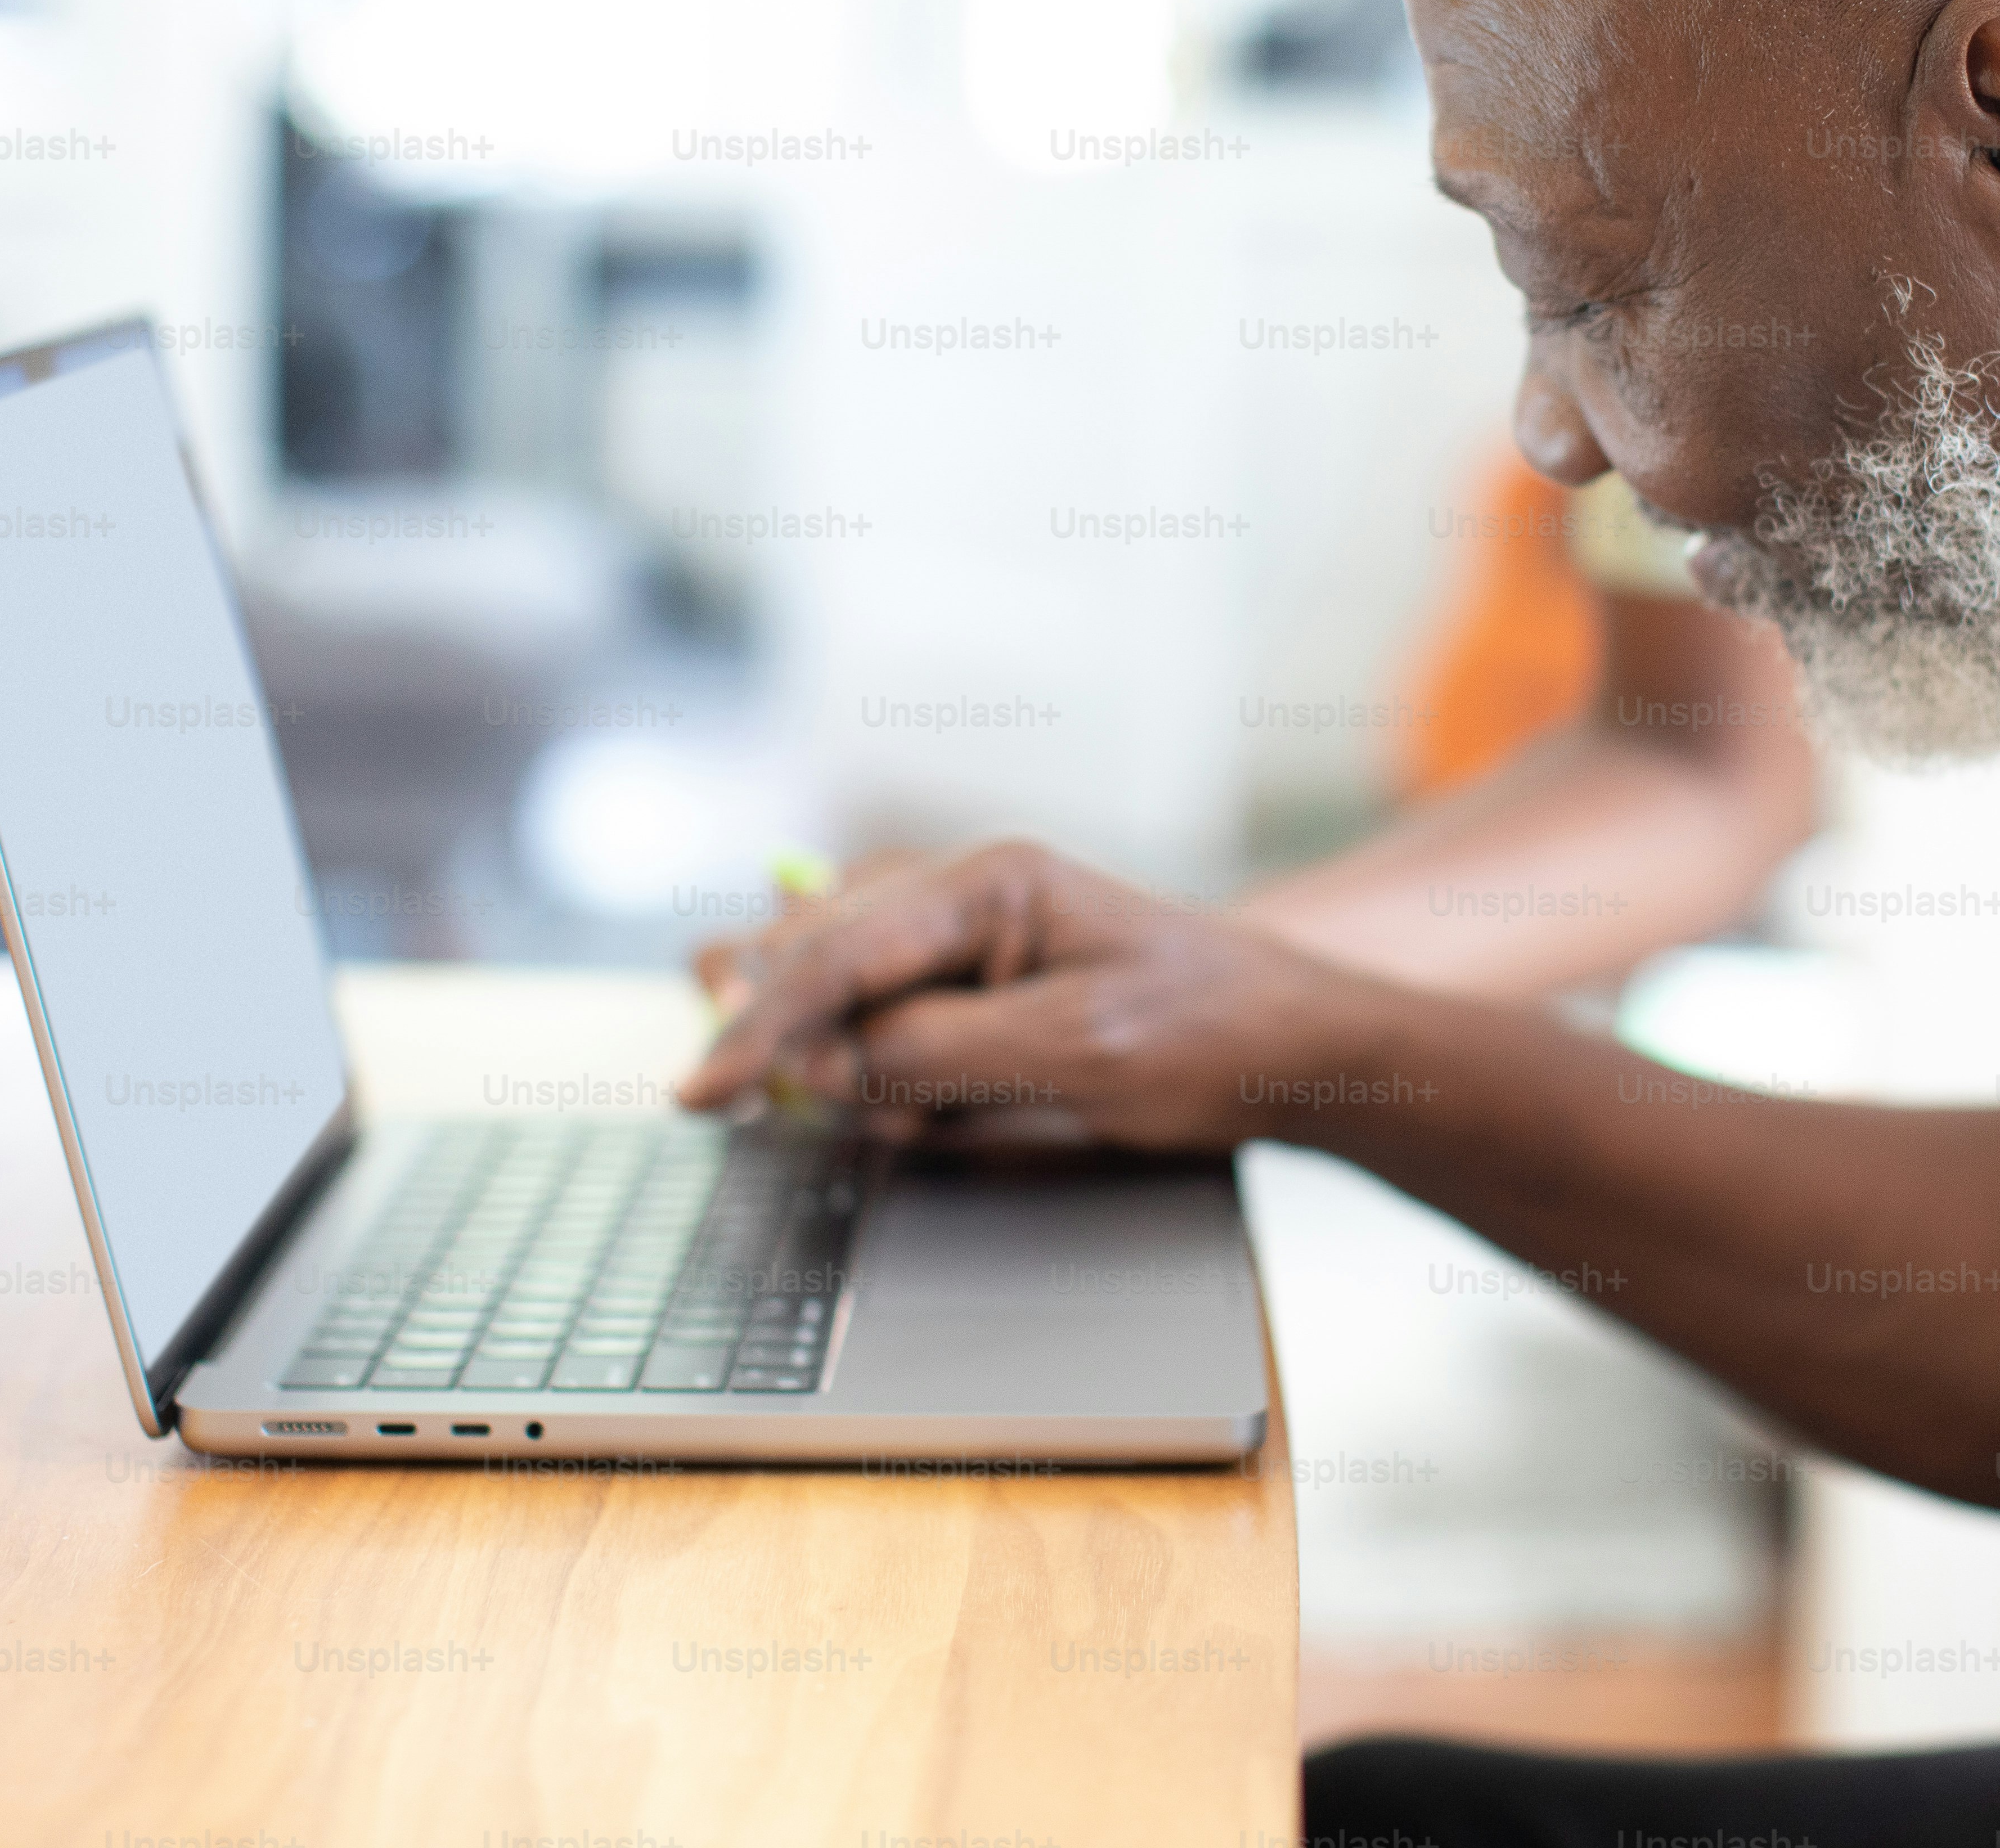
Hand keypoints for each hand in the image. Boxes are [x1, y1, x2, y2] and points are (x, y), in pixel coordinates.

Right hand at [675, 840, 1402, 1151]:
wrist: (1298, 1049)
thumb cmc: (1210, 1035)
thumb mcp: (1075, 1055)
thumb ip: (939, 1053)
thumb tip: (824, 1064)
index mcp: (992, 885)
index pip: (838, 953)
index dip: (760, 1027)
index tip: (701, 1094)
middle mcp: (970, 895)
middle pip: (819, 954)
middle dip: (787, 1036)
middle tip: (758, 1107)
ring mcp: (973, 936)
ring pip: (842, 986)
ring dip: (840, 1061)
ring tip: (897, 1114)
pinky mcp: (983, 986)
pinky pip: (889, 1018)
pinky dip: (880, 1072)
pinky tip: (917, 1112)